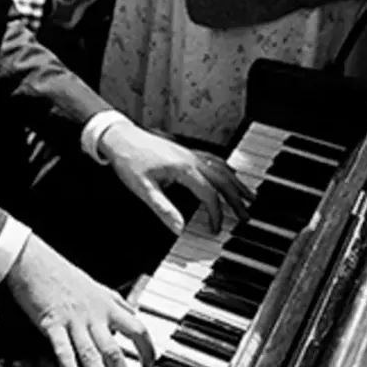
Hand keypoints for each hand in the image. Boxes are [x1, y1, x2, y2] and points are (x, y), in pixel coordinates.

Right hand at [5, 236, 154, 366]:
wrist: (32, 260)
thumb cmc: (61, 272)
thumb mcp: (96, 285)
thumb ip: (115, 303)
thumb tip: (132, 314)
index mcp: (107, 305)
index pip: (138, 329)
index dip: (148, 350)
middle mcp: (94, 315)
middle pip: (116, 352)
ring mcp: (74, 321)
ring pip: (93, 357)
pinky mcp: (52, 324)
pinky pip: (65, 353)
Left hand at [99, 121, 252, 236]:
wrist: (118, 136)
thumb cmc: (128, 159)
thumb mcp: (142, 188)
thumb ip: (162, 209)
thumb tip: (179, 229)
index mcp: (184, 168)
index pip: (209, 194)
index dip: (215, 214)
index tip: (217, 230)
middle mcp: (191, 159)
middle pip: (222, 180)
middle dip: (236, 200)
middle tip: (246, 216)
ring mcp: (189, 153)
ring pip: (221, 168)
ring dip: (236, 183)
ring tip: (249, 196)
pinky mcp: (184, 151)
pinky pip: (213, 159)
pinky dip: (225, 168)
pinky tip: (230, 172)